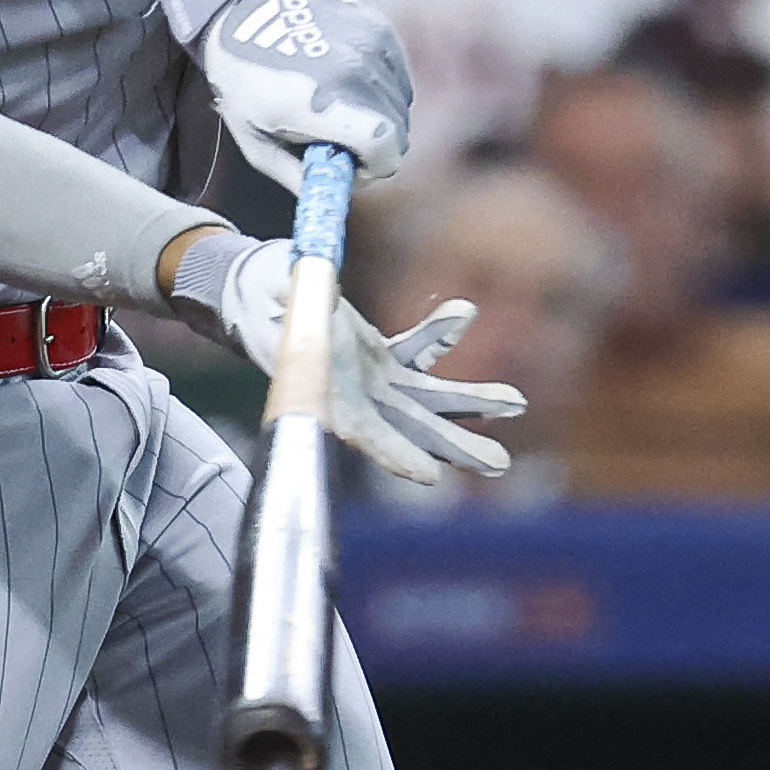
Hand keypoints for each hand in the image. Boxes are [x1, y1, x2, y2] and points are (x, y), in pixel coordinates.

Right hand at [187, 235, 523, 483]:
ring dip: (470, 402)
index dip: (393, 452)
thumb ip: (297, 302)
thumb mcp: (273, 297)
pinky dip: (441, 334)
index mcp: (322, 397)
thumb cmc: (256, 297)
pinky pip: (419, 352)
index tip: (427, 475)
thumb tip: (318, 295)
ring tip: (516, 403)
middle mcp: (352, 398)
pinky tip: (465, 313)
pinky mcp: (380, 360)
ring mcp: (370, 382)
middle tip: (499, 464)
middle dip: (453, 445)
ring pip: (426, 400)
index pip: (361, 433)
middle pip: (408, 430)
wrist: (253, 293)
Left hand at [195, 0, 411, 188]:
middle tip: (342, 139)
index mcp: (317, 103)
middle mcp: (352, 72)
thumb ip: (296, 176)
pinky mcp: (379, 28)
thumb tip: (331, 195)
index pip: (385, 146)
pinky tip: (348, 80)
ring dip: (379, 114)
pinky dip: (381, 87)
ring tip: (340, 105)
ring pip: (401, 103)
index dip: (377, 166)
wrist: (244, 9)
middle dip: (376, 145)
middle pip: (398, 131)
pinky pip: (398, 76)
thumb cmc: (245, 81)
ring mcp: (370, 46)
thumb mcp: (255, 141)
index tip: (355, 166)